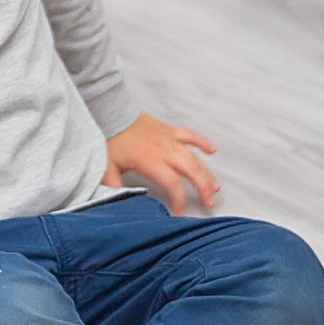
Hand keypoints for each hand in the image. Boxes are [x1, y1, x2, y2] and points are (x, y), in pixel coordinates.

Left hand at [102, 112, 219, 212]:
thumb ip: (114, 186)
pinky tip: (212, 150)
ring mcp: (170, 139)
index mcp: (151, 161)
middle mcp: (165, 151)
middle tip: (210, 202)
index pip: (173, 184)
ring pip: (194, 157)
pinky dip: (202, 143)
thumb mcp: (109, 167)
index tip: (180, 212)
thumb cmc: (112, 138)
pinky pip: (191, 136)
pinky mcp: (170, 130)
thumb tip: (118, 201)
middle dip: (203, 188)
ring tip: (215, 186)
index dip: (179, 200)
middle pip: (191, 171)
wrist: (114, 112)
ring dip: (206, 172)